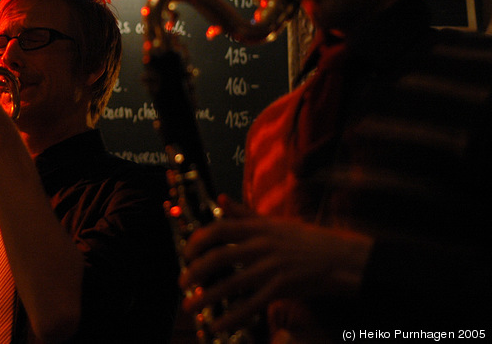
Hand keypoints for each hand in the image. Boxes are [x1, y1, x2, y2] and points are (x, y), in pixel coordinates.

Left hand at [179, 199, 371, 334]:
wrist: (342, 257)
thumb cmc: (306, 239)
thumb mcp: (274, 221)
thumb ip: (244, 212)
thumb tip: (221, 198)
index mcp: (259, 227)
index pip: (220, 229)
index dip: (199, 240)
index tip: (185, 252)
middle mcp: (262, 245)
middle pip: (220, 257)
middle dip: (196, 270)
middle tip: (181, 283)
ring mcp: (272, 267)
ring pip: (232, 284)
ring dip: (207, 297)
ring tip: (190, 307)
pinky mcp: (282, 288)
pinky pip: (251, 305)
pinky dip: (231, 317)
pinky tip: (217, 325)